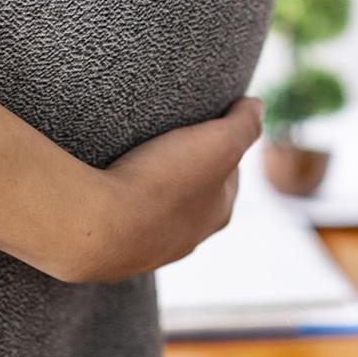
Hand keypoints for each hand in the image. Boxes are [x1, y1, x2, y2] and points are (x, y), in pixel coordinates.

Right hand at [55, 98, 261, 282]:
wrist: (100, 226)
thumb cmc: (163, 183)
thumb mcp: (218, 143)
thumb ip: (244, 124)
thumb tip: (257, 105)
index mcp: (218, 213)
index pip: (229, 175)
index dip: (221, 146)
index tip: (205, 125)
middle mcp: (187, 238)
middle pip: (194, 195)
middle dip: (186, 170)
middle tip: (168, 140)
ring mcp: (148, 249)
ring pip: (157, 212)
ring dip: (151, 190)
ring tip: (134, 161)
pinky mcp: (112, 251)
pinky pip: (121, 221)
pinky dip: (120, 204)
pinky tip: (107, 187)